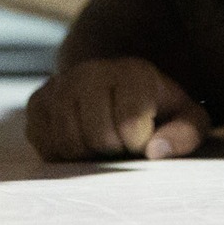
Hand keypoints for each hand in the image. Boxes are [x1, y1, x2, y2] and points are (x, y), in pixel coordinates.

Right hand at [26, 57, 211, 161]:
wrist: (117, 88)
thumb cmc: (156, 109)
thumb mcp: (185, 118)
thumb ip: (185, 134)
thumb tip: (155, 151)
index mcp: (132, 72)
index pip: (130, 125)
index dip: (138, 141)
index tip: (142, 133)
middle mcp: (91, 72)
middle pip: (97, 136)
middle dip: (112, 148)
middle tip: (120, 140)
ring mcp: (60, 84)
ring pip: (68, 142)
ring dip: (88, 152)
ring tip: (101, 139)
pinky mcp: (38, 102)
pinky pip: (45, 144)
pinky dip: (64, 152)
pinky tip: (80, 138)